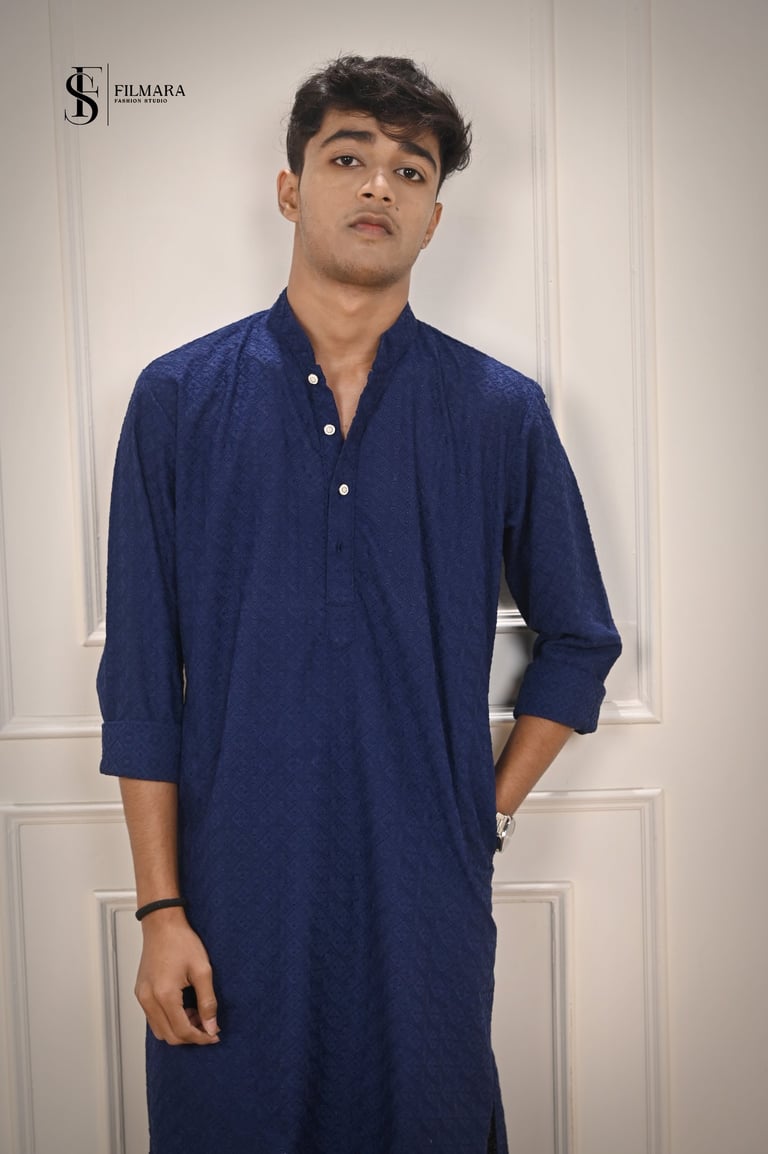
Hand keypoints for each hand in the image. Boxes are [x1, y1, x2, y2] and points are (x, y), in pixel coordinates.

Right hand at [134, 909, 219, 1045]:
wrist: (162, 925)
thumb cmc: (181, 941)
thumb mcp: (202, 970)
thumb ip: (208, 1002)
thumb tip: (211, 1026)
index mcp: (164, 995)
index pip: (182, 1031)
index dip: (201, 1037)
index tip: (215, 1035)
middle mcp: (148, 1000)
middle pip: (169, 1036)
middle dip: (191, 1036)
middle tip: (209, 1026)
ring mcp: (142, 997)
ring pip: (160, 1030)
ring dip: (179, 1029)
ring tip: (197, 1014)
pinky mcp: (140, 993)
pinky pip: (154, 1018)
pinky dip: (169, 1020)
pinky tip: (184, 1008)